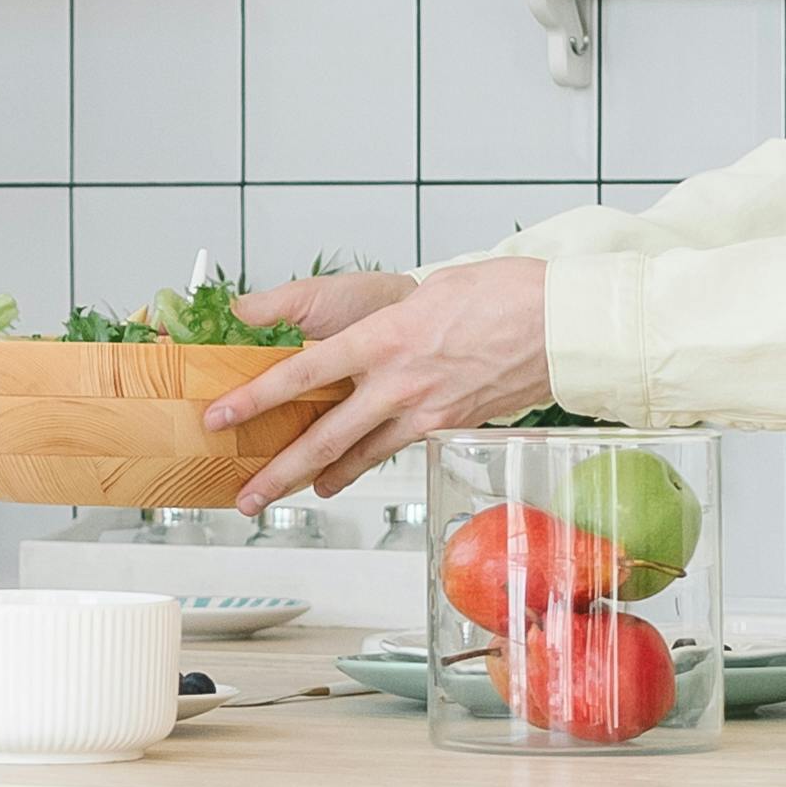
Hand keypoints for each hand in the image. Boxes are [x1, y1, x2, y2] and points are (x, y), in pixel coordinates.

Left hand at [202, 260, 561, 508]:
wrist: (565, 326)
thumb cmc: (503, 295)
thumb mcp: (427, 289)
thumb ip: (373, 313)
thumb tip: (333, 324)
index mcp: (384, 339)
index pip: (302, 373)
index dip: (255, 398)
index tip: (220, 416)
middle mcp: (398, 382)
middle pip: (323, 435)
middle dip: (277, 470)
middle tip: (244, 496)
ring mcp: (425, 411)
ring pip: (357, 455)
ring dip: (317, 479)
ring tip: (287, 496)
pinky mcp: (448, 426)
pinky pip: (394, 449)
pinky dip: (364, 464)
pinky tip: (344, 476)